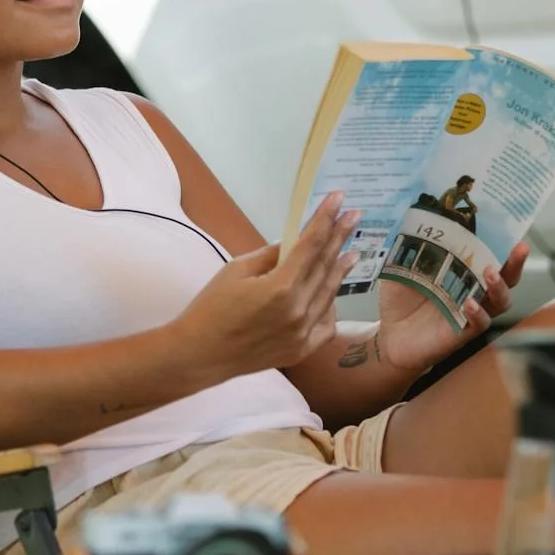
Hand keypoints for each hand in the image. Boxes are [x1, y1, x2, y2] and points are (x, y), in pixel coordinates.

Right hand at [174, 191, 358, 379]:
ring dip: (341, 270)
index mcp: (280, 287)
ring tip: (351, 252)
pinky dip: (330, 306)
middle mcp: (298, 311)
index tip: (339, 199)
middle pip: (325, 266)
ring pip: (330, 294)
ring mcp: (302, 334)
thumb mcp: (236, 271)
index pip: (311, 244)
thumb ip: (271, 255)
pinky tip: (331, 293)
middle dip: (340, 237)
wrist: (199, 355)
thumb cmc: (211, 308)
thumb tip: (294, 242)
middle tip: (354, 216)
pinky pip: (326, 325)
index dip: (326, 219)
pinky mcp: (300, 351)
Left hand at [375, 241, 528, 372]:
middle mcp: (472, 291)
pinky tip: (470, 303)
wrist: (388, 336)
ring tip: (491, 273)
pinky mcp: (462, 333)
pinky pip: (480, 324)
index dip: (503, 244)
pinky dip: (478, 314)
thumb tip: (410, 218)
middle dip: (515, 263)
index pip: (489, 256)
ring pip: (499, 301)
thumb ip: (408, 248)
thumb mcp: (400, 268)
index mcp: (461, 272)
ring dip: (499, 287)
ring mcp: (469, 313)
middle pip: (506, 278)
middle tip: (520, 248)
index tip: (512, 230)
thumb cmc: (399, 300)